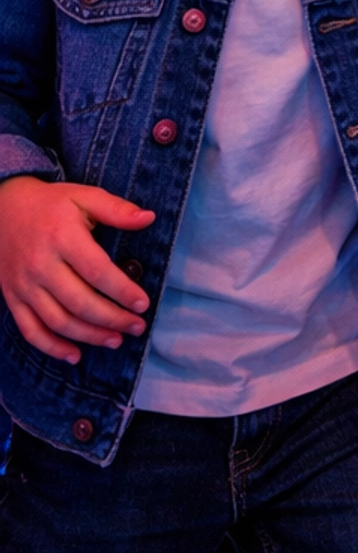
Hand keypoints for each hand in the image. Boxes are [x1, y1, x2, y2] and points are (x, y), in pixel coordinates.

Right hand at [0, 175, 156, 363]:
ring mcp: (24, 285)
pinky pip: (30, 330)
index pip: (97, 271)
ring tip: (116, 340)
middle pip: (79, 302)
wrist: (3, 208)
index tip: (143, 304)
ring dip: (89, 336)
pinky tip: (75, 355)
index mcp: (62, 237)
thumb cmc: (51, 204)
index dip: (122, 291)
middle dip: (112, 319)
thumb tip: (149, 218)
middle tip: (138, 327)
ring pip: (58, 321)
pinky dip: (52, 348)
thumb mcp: (84, 196)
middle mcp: (41, 265)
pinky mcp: (12, 298)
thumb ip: (116, 209)